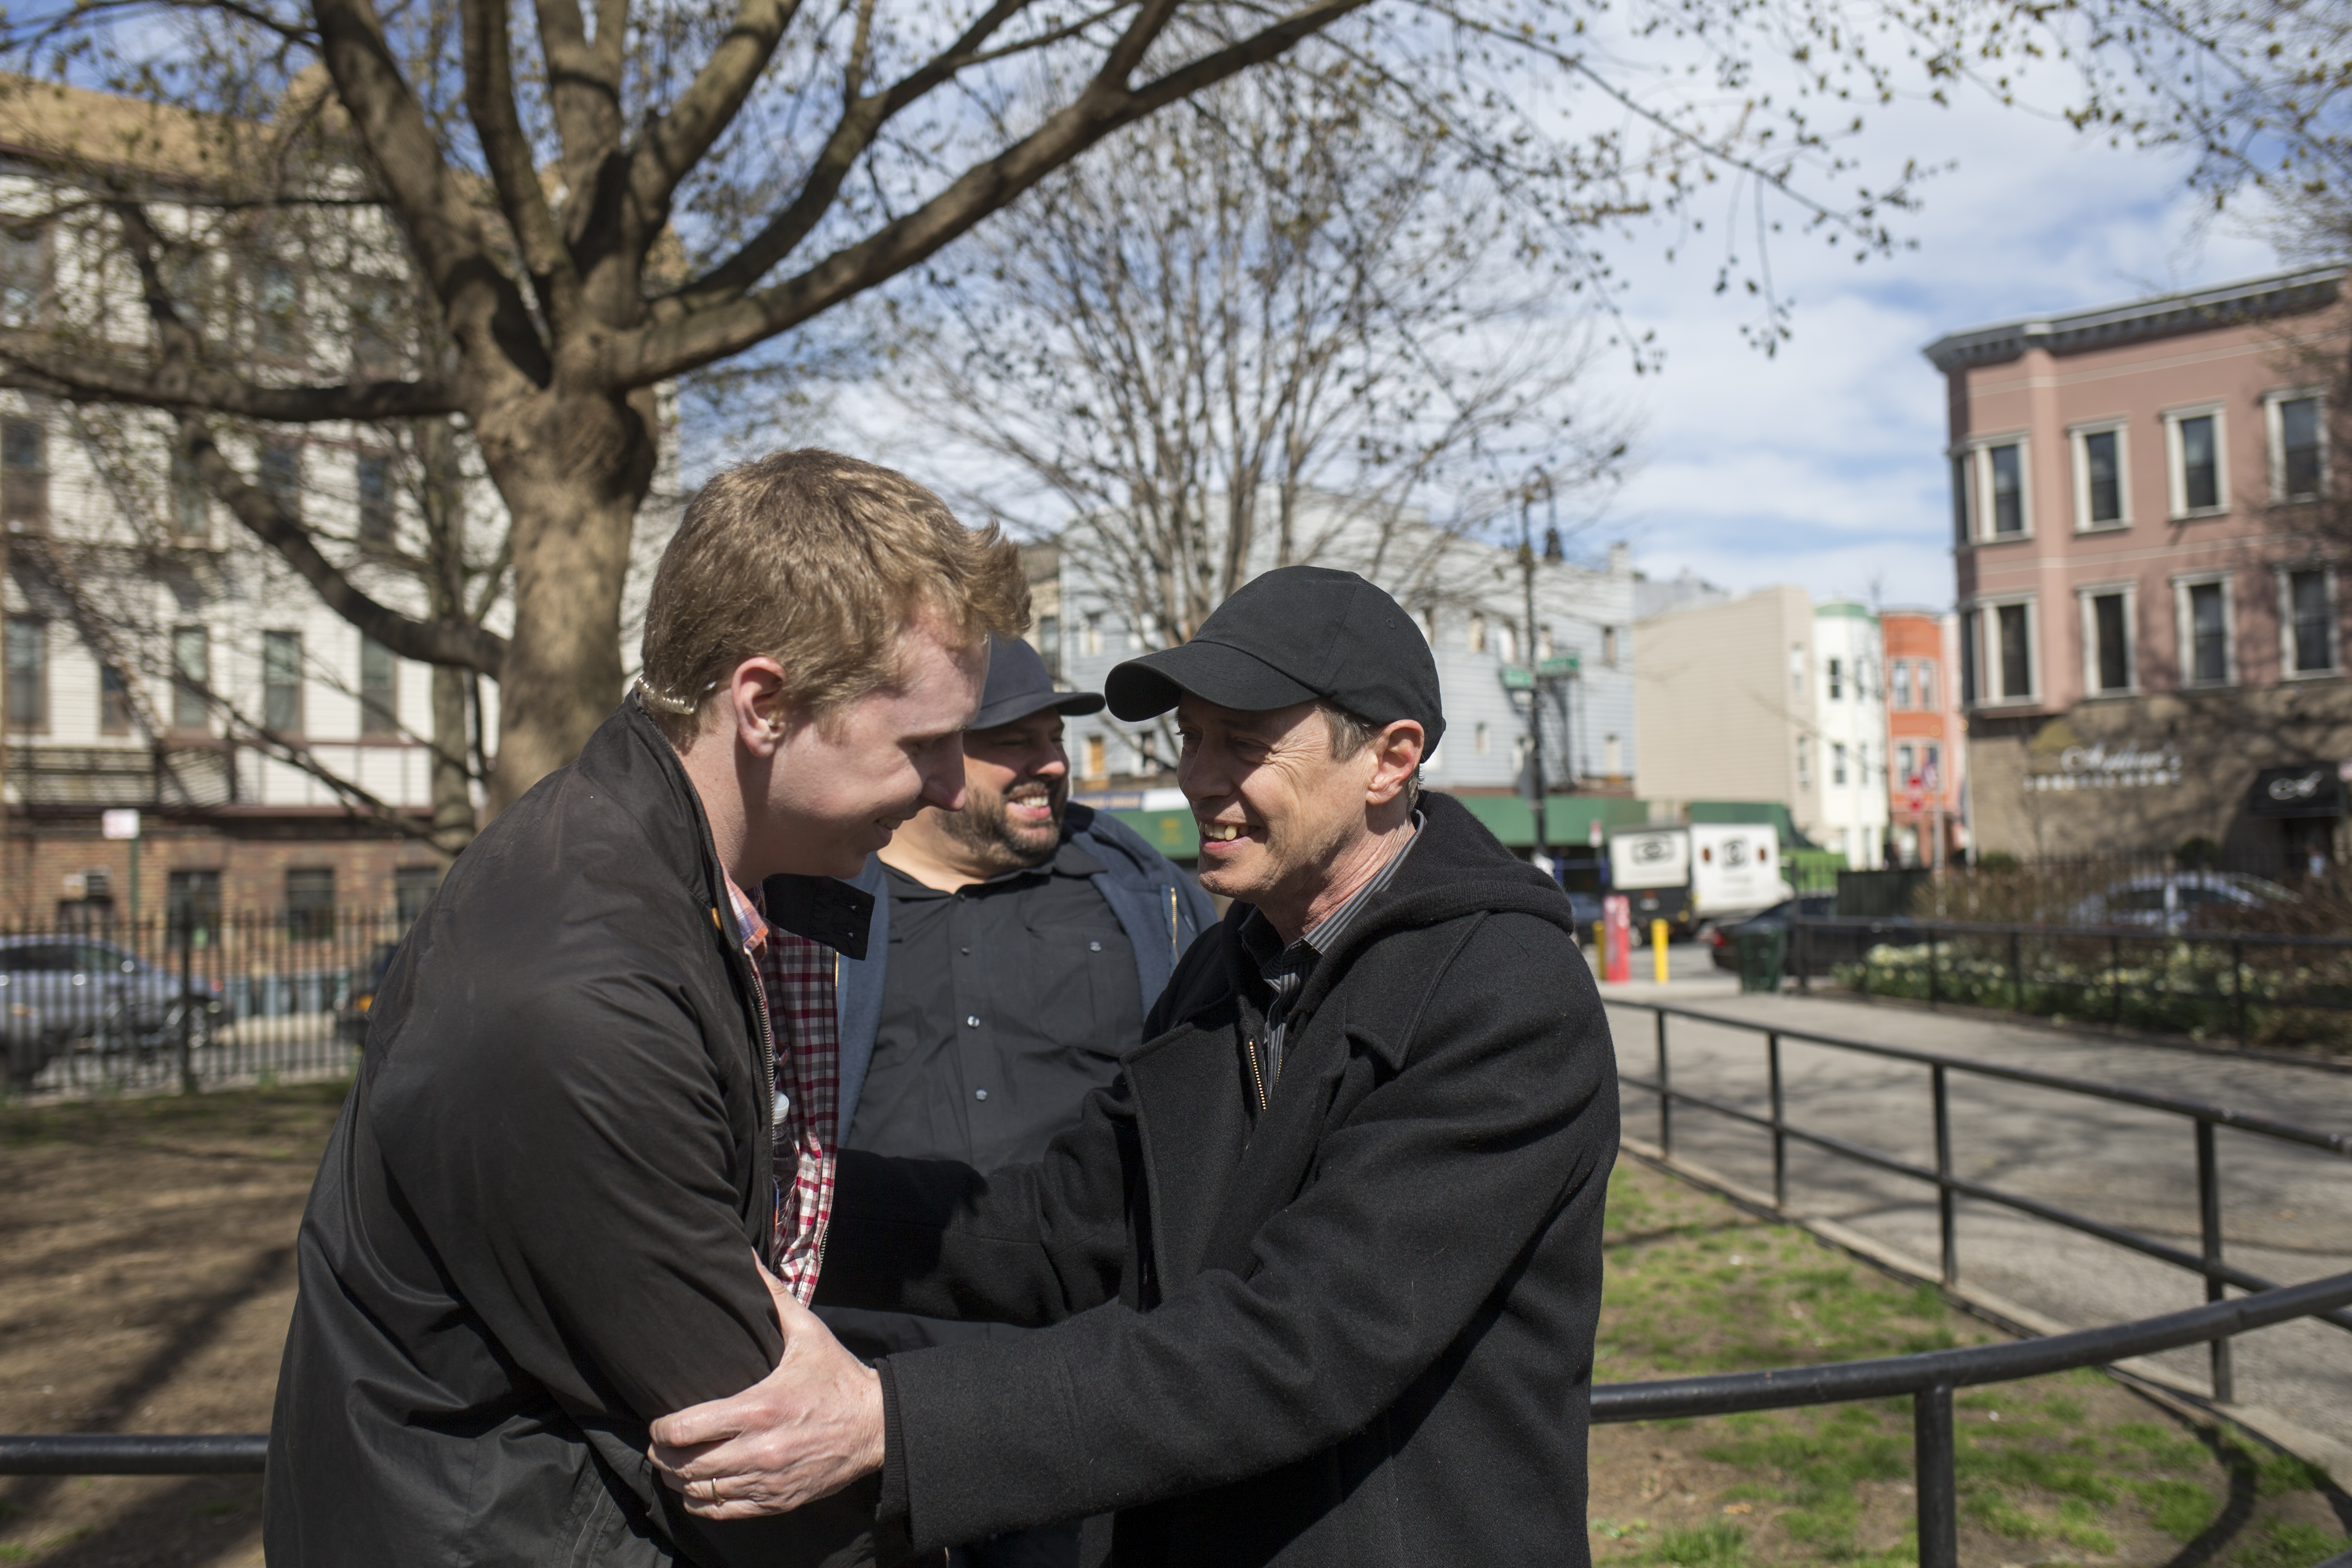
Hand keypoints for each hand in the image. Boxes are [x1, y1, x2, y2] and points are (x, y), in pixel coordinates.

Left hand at [648, 1258, 885, 1518]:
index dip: (661, 1429)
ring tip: (676, 1463)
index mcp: (760, 1408)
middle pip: (685, 1465)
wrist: (877, 1425)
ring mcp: (767, 1480)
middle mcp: (760, 1449)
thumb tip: (745, 1257)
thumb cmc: (837, 1377)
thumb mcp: (807, 1333)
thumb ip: (772, 1297)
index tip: (660, 1421)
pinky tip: (699, 1487)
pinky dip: (702, 1502)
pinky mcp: (777, 1501)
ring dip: (679, 1479)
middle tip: (661, 1443)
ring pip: (698, 1492)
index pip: (686, 1429)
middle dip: (663, 1455)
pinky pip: (721, 1511)